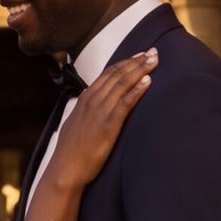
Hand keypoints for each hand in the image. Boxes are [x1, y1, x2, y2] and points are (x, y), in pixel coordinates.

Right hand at [40, 49, 156, 189]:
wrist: (65, 169)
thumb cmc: (70, 151)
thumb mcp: (75, 124)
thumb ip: (85, 112)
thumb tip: (92, 106)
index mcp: (85, 99)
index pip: (108, 74)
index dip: (125, 62)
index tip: (139, 55)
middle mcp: (92, 101)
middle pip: (117, 74)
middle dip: (137, 61)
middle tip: (153, 51)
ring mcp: (100, 112)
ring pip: (123, 84)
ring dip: (140, 70)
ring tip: (155, 60)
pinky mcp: (108, 125)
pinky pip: (126, 103)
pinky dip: (137, 90)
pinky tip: (148, 81)